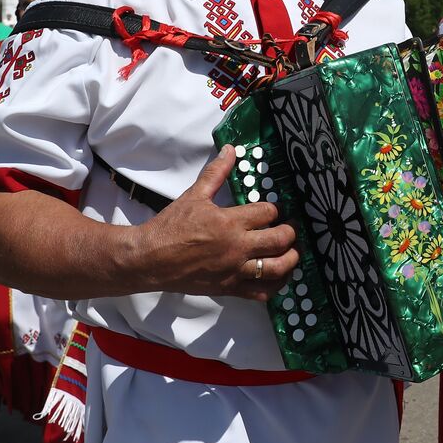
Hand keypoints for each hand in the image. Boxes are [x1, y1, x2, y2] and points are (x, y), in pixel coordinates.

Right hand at [132, 145, 298, 301]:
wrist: (150, 258)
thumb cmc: (170, 227)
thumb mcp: (194, 195)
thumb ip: (216, 173)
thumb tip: (229, 150)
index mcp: (230, 222)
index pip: (269, 213)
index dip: (277, 210)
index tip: (277, 211)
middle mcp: (237, 247)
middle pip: (280, 240)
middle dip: (291, 233)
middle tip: (292, 229)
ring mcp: (234, 270)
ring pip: (277, 269)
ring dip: (291, 260)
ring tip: (292, 253)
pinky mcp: (229, 289)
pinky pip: (261, 293)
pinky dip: (275, 286)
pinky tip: (277, 277)